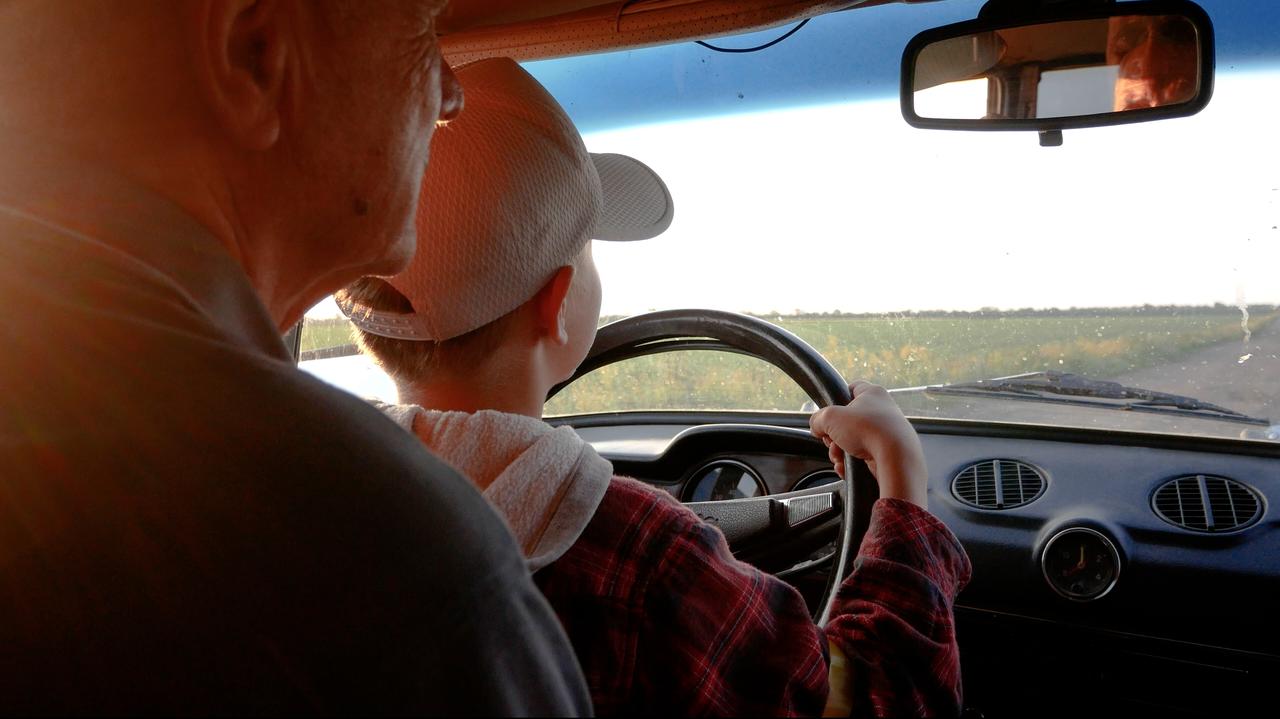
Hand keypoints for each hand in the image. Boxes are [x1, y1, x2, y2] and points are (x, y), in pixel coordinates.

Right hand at [809, 380, 928, 508]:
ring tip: (839, 456)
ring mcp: (886, 432)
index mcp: (873, 393)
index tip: (829, 412)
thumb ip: (818, 419)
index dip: (837, 399)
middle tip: (831, 440)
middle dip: (834, 434)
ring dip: (840, 450)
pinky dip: (851, 462)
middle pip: (848, 420)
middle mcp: (882, 410)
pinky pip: (862, 456)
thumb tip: (817, 427)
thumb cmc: (869, 431)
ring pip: (853, 440)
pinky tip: (846, 466)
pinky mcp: (887, 452)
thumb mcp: (831, 418)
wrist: (895, 459)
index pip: (851, 388)